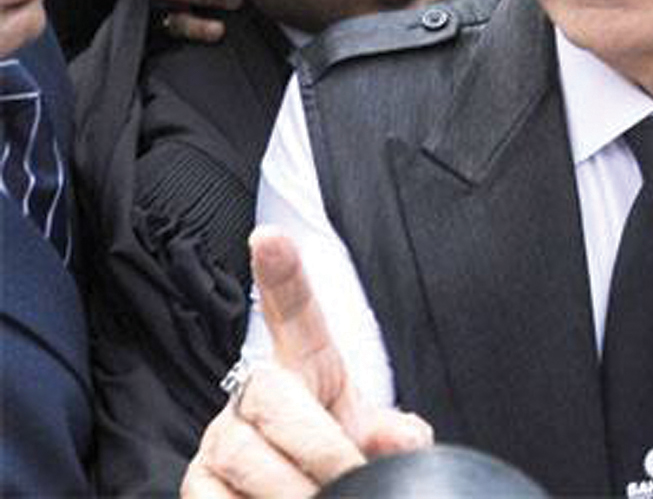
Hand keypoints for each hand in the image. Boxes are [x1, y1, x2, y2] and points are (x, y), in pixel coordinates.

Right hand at [182, 228, 432, 496]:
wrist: (315, 498)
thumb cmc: (348, 461)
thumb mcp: (382, 444)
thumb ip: (397, 437)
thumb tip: (392, 438)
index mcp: (309, 369)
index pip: (294, 314)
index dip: (282, 277)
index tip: (269, 237)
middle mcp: (256, 394)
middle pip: (269, 396)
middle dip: (316, 444)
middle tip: (347, 476)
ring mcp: (222, 438)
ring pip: (242, 453)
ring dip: (290, 489)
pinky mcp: (198, 484)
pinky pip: (215, 498)